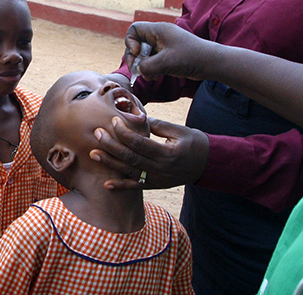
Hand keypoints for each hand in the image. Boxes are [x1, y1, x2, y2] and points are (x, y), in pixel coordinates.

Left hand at [91, 116, 208, 189]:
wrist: (208, 165)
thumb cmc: (195, 143)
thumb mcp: (179, 131)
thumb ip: (157, 125)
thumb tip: (136, 115)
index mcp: (167, 153)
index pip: (139, 143)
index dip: (124, 132)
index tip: (113, 120)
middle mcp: (160, 169)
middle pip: (130, 157)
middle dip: (111, 145)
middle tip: (96, 133)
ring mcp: (157, 180)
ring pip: (129, 172)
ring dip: (110, 164)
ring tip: (93, 154)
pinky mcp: (156, 185)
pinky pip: (136, 187)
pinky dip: (121, 187)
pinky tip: (106, 184)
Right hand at [124, 22, 218, 81]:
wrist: (211, 63)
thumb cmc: (190, 58)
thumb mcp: (165, 63)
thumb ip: (146, 66)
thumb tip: (138, 70)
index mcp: (158, 30)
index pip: (134, 29)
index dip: (131, 42)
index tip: (138, 54)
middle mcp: (160, 35)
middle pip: (137, 43)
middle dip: (136, 59)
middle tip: (138, 71)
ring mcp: (164, 45)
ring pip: (145, 54)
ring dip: (143, 66)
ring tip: (150, 77)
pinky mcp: (168, 54)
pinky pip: (153, 60)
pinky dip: (151, 69)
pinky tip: (156, 77)